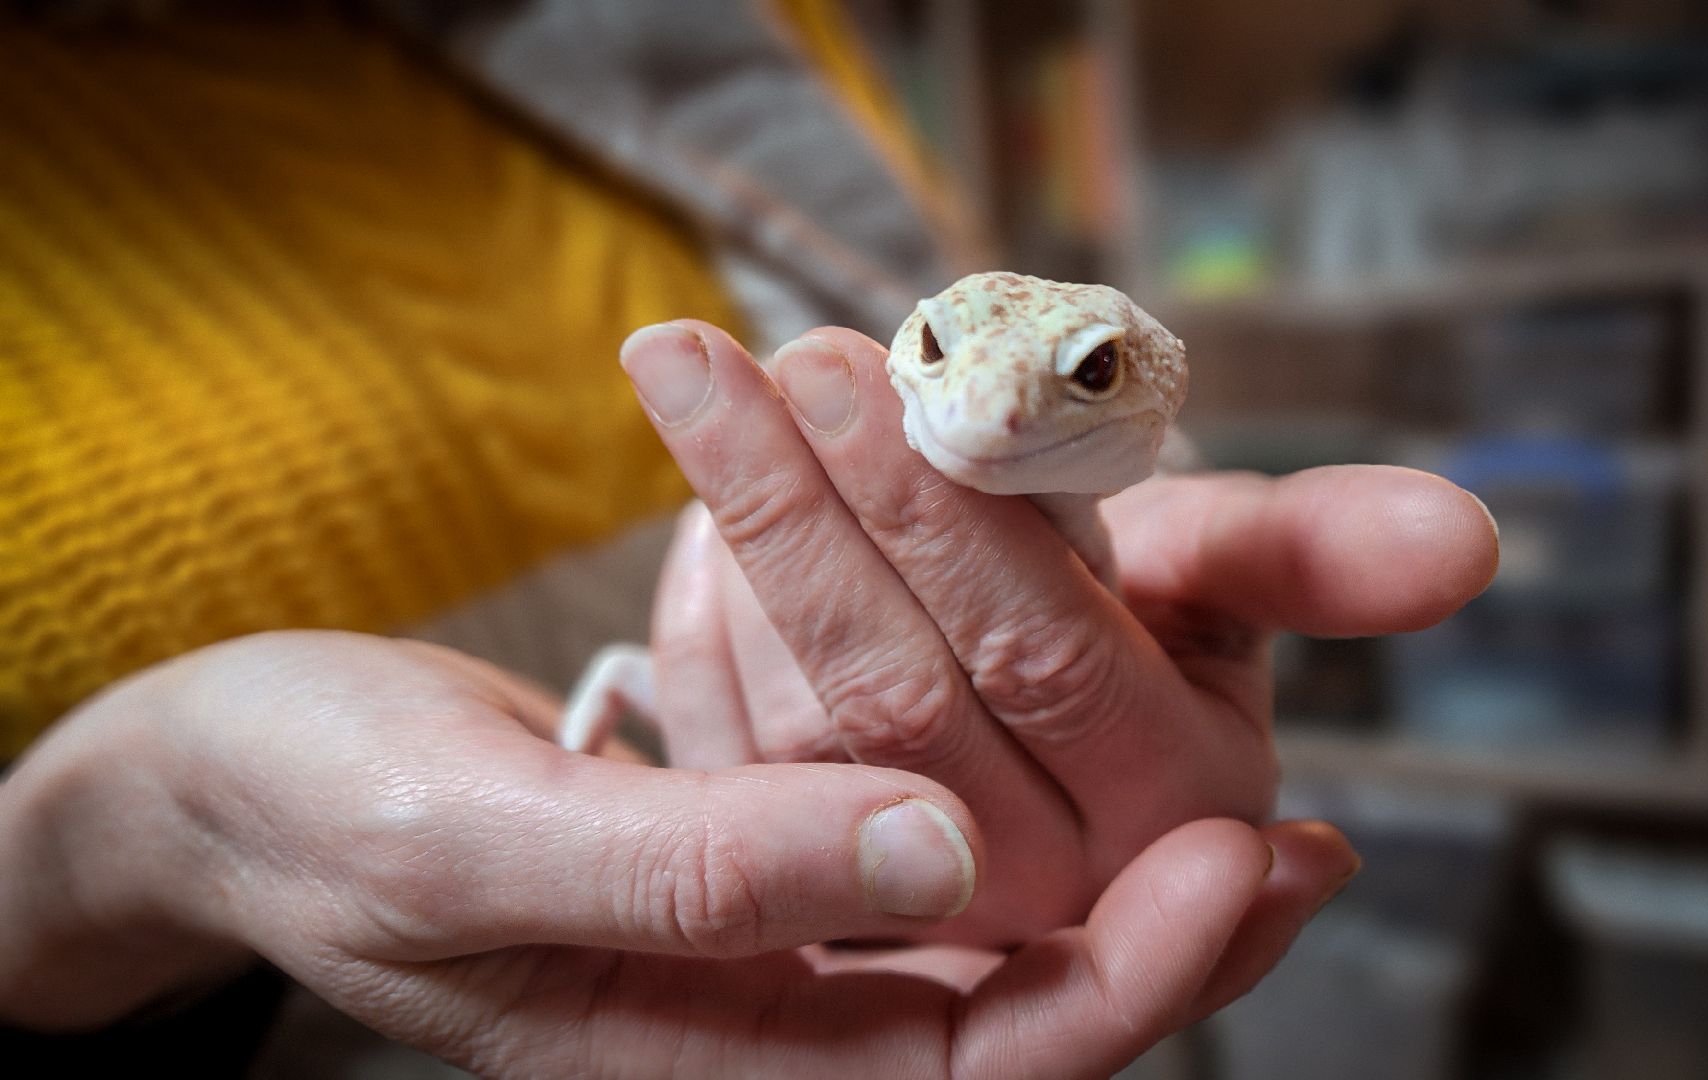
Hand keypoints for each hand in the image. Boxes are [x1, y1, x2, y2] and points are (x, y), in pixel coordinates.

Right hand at [0, 631, 1347, 1077]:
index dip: (1125, 984)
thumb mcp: (481, 844)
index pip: (976, 1069)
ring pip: (982, 896)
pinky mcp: (756, 835)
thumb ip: (699, 870)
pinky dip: (983, 726)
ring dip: (1088, 808)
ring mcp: (769, 924)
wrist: (235, 764)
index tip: (1244, 861)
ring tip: (1222, 733)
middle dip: (1155, 908)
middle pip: (1016, 991)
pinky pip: (909, 803)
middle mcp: (767, 1011)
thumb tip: (935, 852)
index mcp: (711, 1060)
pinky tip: (1052, 647)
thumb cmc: (315, 812)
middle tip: (1291, 804)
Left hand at [619, 321, 1496, 945]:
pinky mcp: (816, 882)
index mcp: (1177, 802)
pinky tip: (697, 511)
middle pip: (900, 689)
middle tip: (728, 357)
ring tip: (696, 387)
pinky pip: (730, 752)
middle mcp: (1046, 875)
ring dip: (744, 545)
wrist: (1033, 697)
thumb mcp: (1220, 579)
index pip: (1046, 653)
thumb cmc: (1136, 617)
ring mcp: (916, 893)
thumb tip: (1464, 540)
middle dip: (809, 510)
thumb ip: (1313, 556)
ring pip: (795, 723)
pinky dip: (706, 620)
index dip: (950, 512)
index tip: (856, 363)